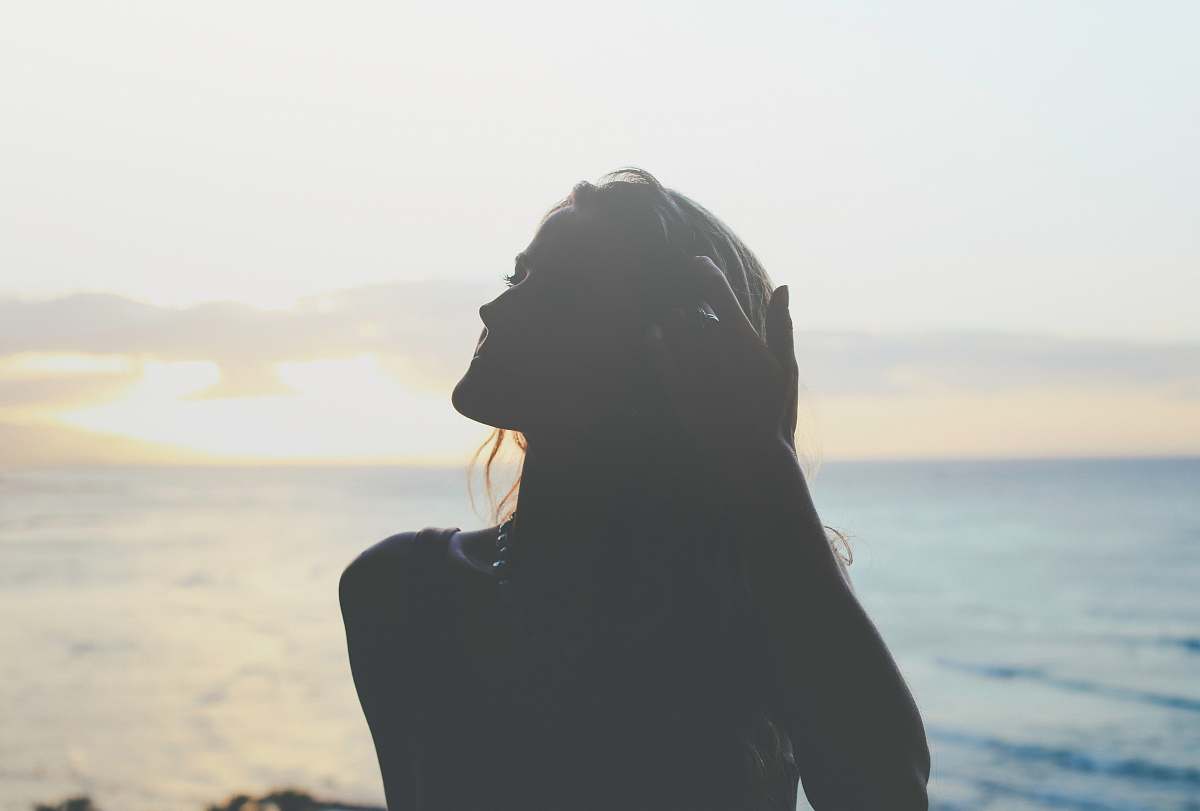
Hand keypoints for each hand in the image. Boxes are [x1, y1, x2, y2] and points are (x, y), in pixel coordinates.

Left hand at [644, 256, 798, 466]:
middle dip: (693, 303)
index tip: (699, 263)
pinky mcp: (676, 388)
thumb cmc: (773, 411)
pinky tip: (658, 334)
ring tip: (682, 324)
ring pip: (673, 325)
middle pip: (692, 306)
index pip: (716, 288)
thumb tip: (782, 285)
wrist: (750, 457)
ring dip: (675, 319)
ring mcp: (693, 369)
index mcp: (742, 338)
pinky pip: (658, 350)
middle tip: (699, 309)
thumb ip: (782, 325)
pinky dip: (656, 337)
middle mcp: (714, 349)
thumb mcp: (786, 368)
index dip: (705, 269)